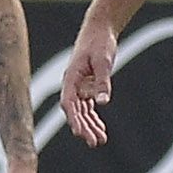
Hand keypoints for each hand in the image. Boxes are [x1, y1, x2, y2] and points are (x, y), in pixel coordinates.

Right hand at [60, 18, 117, 147]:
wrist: (100, 29)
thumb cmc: (99, 42)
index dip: (73, 119)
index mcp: (71, 78)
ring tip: (100, 140)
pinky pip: (88, 106)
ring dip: (90, 125)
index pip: (68, 103)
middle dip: (84, 128)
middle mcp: (72, 84)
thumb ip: (102, 82)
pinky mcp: (87, 85)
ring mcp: (79, 86)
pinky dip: (94, 117)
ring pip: (82, 111)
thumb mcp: (103, 61)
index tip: (79, 133)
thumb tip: (102, 102)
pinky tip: (101, 128)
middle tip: (94, 143)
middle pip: (75, 111)